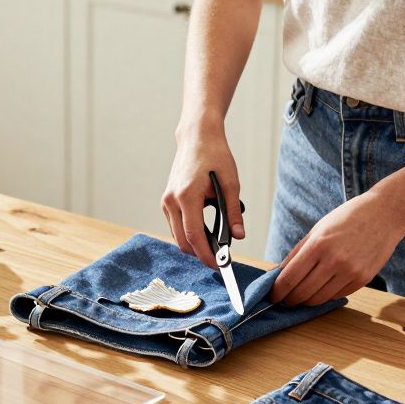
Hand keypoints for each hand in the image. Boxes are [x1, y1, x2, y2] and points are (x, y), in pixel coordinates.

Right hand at [163, 124, 244, 267]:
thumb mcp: (230, 183)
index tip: (219, 266)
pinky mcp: (166, 201)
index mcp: (187, 196)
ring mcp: (166, 201)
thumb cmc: (214, 156)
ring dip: (194, 244)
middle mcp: (171, 200)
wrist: (197, 137)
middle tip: (219, 259)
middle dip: (200, 254)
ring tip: (215, 246)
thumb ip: (233, 212)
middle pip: (182, 241)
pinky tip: (204, 232)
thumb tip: (238, 236)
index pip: (194, 235)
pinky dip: (188, 234)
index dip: (206, 255)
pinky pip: (175, 226)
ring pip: (177, 236)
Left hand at [271, 190, 404, 305]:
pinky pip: (336, 296)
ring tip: (300, 296)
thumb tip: (275, 274)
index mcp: (318, 245)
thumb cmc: (347, 218)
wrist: (385, 214)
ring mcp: (350, 272)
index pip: (289, 278)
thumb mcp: (317, 230)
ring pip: (319, 299)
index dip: (277, 292)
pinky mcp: (363, 279)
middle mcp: (334, 261)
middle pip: (302, 293)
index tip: (271, 296)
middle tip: (283, 299)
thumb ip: (295, 254)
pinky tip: (320, 289)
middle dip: (288, 300)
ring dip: (305, 301)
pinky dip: (325, 296)